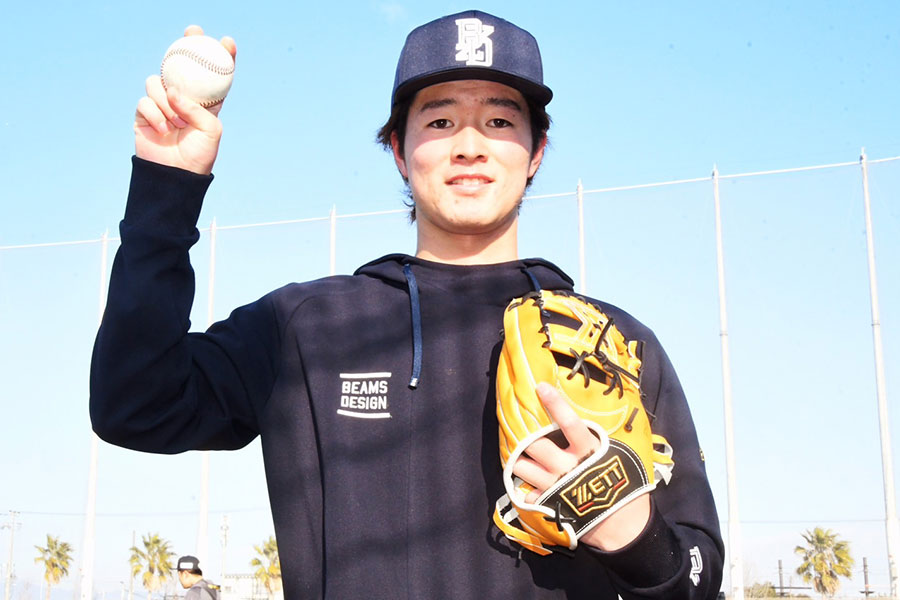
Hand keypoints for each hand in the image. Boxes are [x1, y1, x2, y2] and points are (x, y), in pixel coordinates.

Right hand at [134, 25, 236, 174]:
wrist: (175, 177)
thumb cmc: (199, 155)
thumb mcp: (210, 131)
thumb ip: (196, 108)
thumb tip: (173, 90)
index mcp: (205, 103)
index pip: (212, 76)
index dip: (221, 57)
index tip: (227, 42)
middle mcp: (182, 100)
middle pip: (180, 66)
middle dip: (185, 46)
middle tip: (191, 34)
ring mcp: (161, 105)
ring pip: (157, 82)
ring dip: (166, 100)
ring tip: (176, 123)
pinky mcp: (143, 114)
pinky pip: (144, 101)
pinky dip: (155, 114)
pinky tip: (164, 129)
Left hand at [511, 382, 650, 551]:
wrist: (625, 530)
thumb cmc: (627, 489)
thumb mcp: (621, 459)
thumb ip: (604, 441)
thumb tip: (598, 422)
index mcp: (588, 451)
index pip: (568, 422)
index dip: (554, 404)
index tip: (540, 387)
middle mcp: (567, 466)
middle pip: (535, 445)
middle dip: (525, 438)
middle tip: (523, 433)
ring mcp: (555, 486)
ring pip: (523, 467)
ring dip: (520, 462)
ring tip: (523, 459)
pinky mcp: (548, 504)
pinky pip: (526, 492)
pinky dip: (525, 488)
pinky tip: (529, 487)